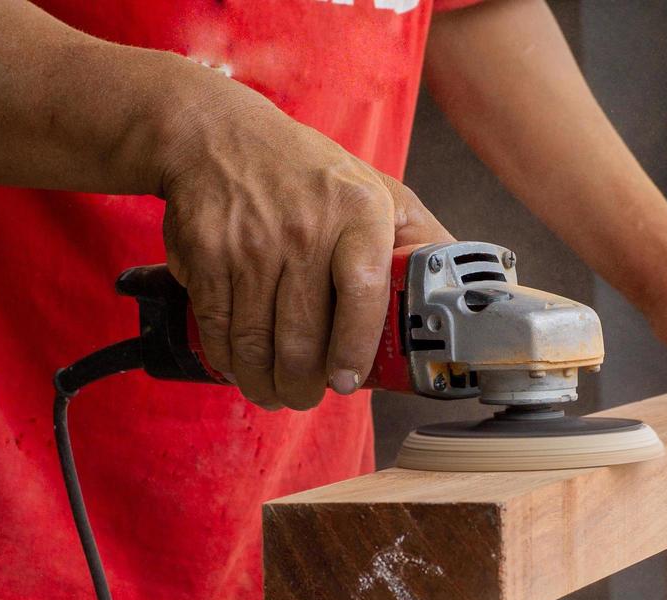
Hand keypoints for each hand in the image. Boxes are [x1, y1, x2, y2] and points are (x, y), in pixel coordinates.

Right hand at [156, 83, 451, 410]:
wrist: (216, 135)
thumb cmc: (309, 173)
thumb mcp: (378, 190)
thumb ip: (421, 239)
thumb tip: (461, 289)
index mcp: (360, 214)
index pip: (364, 293)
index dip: (356, 347)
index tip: (348, 381)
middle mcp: (305, 229)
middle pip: (303, 335)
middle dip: (302, 385)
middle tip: (306, 396)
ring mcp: (251, 242)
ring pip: (256, 341)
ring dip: (263, 381)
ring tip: (274, 392)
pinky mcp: (205, 254)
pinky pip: (217, 326)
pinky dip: (227, 358)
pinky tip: (240, 365)